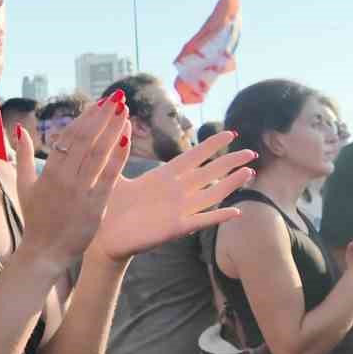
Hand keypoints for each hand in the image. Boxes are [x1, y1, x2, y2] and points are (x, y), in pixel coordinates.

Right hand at [12, 91, 131, 267]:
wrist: (45, 252)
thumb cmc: (35, 218)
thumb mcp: (24, 185)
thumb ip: (23, 156)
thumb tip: (21, 128)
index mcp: (48, 171)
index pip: (69, 137)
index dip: (86, 117)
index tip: (99, 103)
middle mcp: (64, 178)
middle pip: (86, 139)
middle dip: (103, 116)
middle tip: (117, 98)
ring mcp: (80, 192)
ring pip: (99, 153)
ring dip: (113, 129)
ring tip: (125, 111)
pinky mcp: (95, 206)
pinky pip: (110, 176)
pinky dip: (118, 156)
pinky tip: (127, 138)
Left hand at [92, 131, 256, 260]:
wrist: (101, 235)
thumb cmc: (108, 204)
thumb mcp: (115, 171)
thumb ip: (122, 147)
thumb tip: (125, 118)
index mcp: (162, 177)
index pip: (193, 157)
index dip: (211, 145)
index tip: (231, 133)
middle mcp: (175, 192)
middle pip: (208, 173)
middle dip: (229, 162)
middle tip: (251, 152)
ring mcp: (177, 210)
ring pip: (210, 194)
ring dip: (230, 184)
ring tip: (249, 172)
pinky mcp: (174, 228)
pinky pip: (201, 221)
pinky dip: (218, 216)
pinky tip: (236, 212)